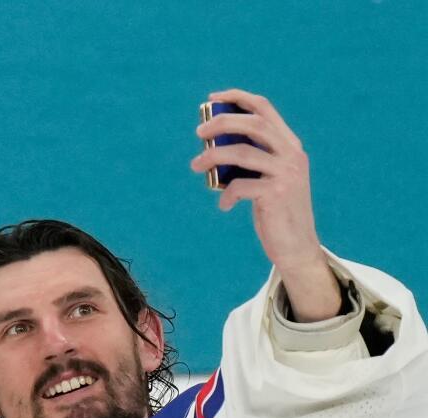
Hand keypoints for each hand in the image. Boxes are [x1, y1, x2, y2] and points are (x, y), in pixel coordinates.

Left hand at [193, 89, 340, 320]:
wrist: (297, 244)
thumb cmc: (275, 210)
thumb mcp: (265, 179)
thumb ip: (250, 161)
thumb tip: (213, 148)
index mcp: (289, 145)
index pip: (265, 109)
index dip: (238, 98)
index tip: (213, 98)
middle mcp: (292, 154)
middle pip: (253, 124)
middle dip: (222, 123)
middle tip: (199, 133)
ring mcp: (287, 173)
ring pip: (242, 152)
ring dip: (213, 157)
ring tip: (195, 166)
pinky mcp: (277, 194)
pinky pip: (240, 186)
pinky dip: (226, 194)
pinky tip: (224, 205)